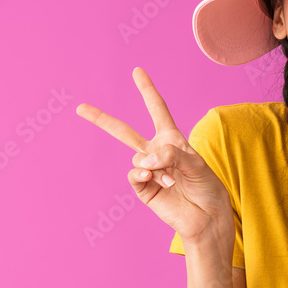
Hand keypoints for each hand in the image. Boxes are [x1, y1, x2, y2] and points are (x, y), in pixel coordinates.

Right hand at [75, 67, 234, 241]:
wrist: (206, 217)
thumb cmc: (206, 187)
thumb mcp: (196, 164)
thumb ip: (171, 154)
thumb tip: (144, 159)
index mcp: (172, 139)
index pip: (156, 109)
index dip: (147, 90)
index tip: (137, 71)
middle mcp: (156, 153)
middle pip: (124, 132)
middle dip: (101, 120)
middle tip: (80, 108)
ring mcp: (148, 171)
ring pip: (137, 158)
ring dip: (155, 167)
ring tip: (171, 180)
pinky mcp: (143, 189)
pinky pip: (134, 175)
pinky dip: (143, 175)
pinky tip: (157, 181)